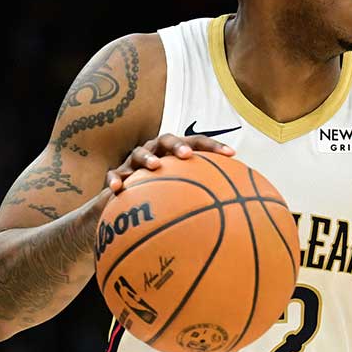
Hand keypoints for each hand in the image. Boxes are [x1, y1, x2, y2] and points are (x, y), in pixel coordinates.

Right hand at [104, 133, 235, 193]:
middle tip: (187, 155)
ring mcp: (134, 161)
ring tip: (155, 166)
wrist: (125, 202)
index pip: (196, 143)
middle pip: (166, 140)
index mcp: (174, 152)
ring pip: (139, 153)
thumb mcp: (184, 194)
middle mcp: (155, 152)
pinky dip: (115, 179)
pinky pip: (114, 174)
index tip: (232, 154)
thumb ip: (207, 195)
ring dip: (147, 158)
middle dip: (177, 146)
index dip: (214, 147)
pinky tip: (117, 188)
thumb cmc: (162, 195)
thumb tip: (238, 212)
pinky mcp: (117, 174)